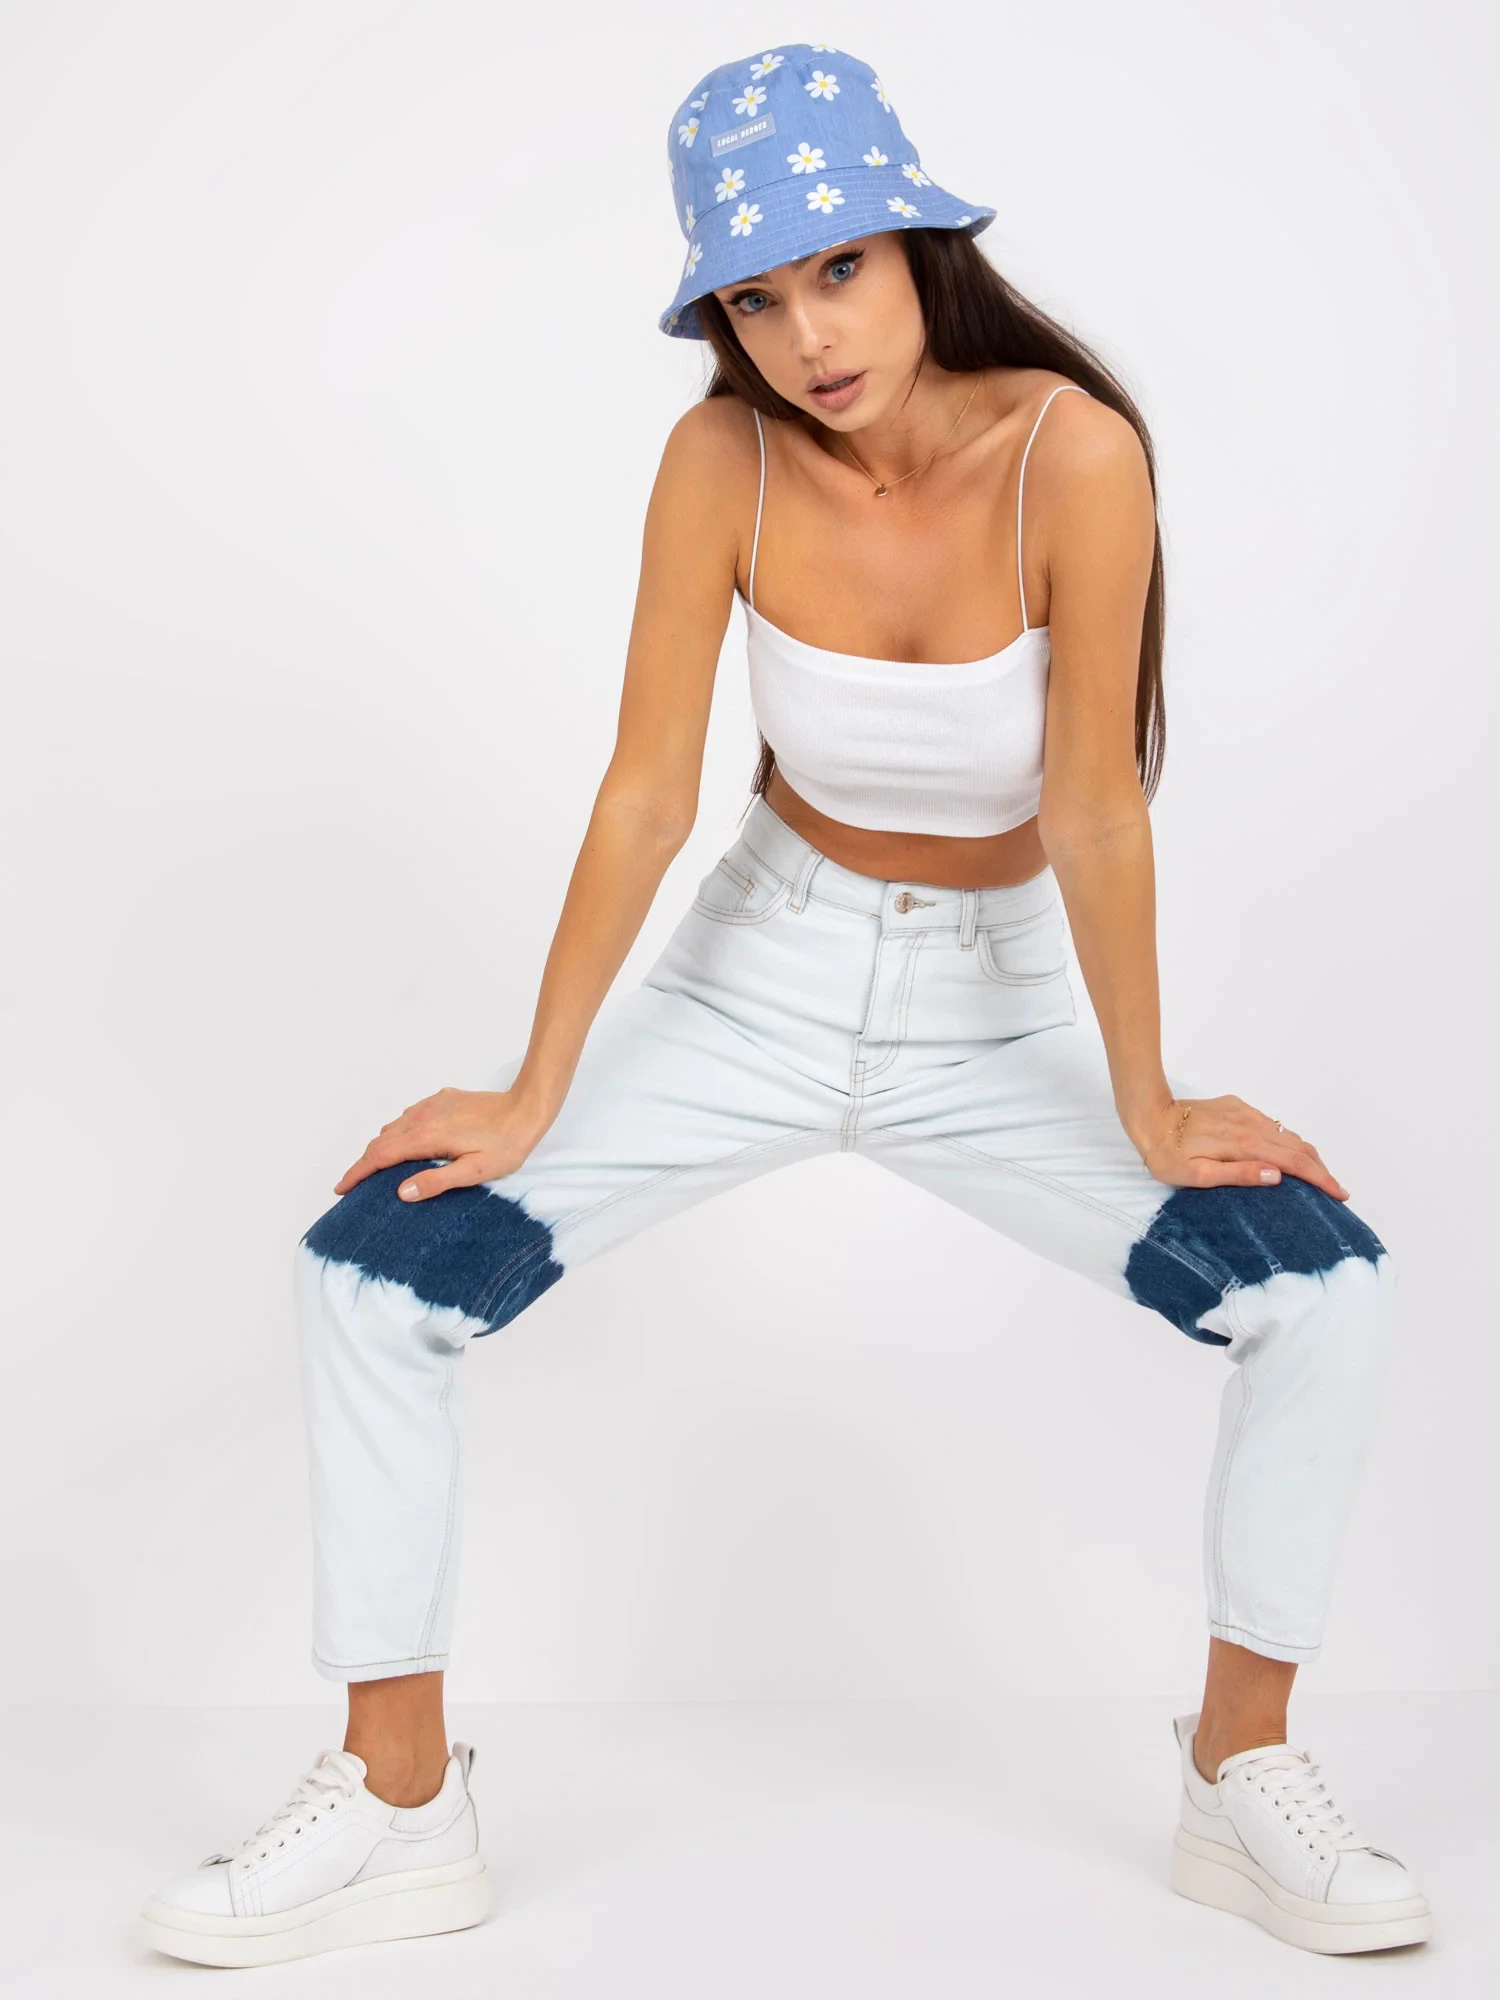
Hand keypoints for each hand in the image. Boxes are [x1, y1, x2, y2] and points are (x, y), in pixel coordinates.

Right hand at [333, 1086, 557, 1202]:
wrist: (527, 1107)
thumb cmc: (506, 1145)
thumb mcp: (474, 1172)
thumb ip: (436, 1182)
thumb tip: (400, 1192)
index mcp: (426, 1137)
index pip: (379, 1156)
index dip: (356, 1173)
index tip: (340, 1188)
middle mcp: (422, 1117)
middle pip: (380, 1141)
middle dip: (363, 1162)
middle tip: (354, 1184)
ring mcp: (431, 1105)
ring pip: (393, 1126)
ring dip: (380, 1146)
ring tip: (376, 1168)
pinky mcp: (442, 1099)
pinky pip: (409, 1116)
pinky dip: (398, 1131)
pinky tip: (407, 1143)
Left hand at [1132, 1094, 1348, 1200]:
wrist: (1149, 1115)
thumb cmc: (1167, 1153)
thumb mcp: (1197, 1176)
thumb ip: (1238, 1175)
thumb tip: (1278, 1176)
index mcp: (1244, 1145)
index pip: (1294, 1162)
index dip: (1320, 1178)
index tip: (1340, 1193)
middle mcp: (1250, 1126)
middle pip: (1299, 1146)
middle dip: (1321, 1168)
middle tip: (1335, 1189)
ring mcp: (1245, 1114)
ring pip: (1287, 1133)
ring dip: (1306, 1154)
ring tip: (1317, 1175)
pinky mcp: (1237, 1107)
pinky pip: (1271, 1124)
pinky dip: (1287, 1139)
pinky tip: (1287, 1152)